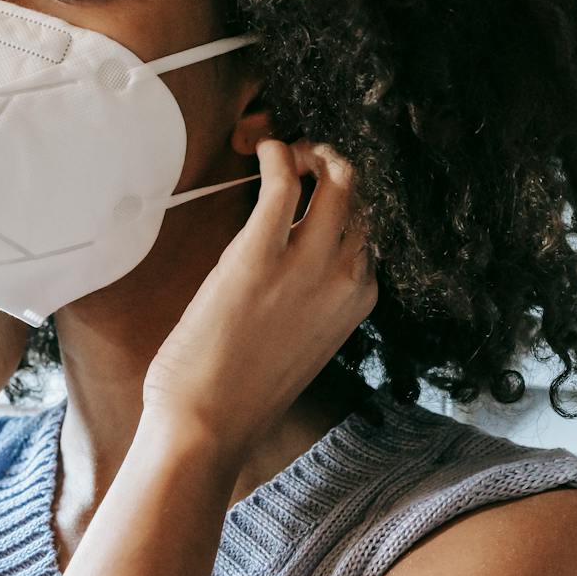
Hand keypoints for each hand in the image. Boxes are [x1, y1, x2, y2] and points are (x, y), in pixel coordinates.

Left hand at [143, 138, 378, 446]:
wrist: (206, 426)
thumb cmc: (241, 393)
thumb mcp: (301, 342)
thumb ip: (312, 299)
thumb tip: (293, 265)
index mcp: (359, 300)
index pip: (370, 230)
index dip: (345, 201)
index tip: (316, 190)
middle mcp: (346, 278)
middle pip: (363, 197)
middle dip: (336, 166)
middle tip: (303, 161)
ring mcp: (308, 266)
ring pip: (340, 181)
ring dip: (315, 153)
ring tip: (287, 153)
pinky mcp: (259, 256)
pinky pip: (285, 183)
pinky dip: (279, 153)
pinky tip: (264, 149)